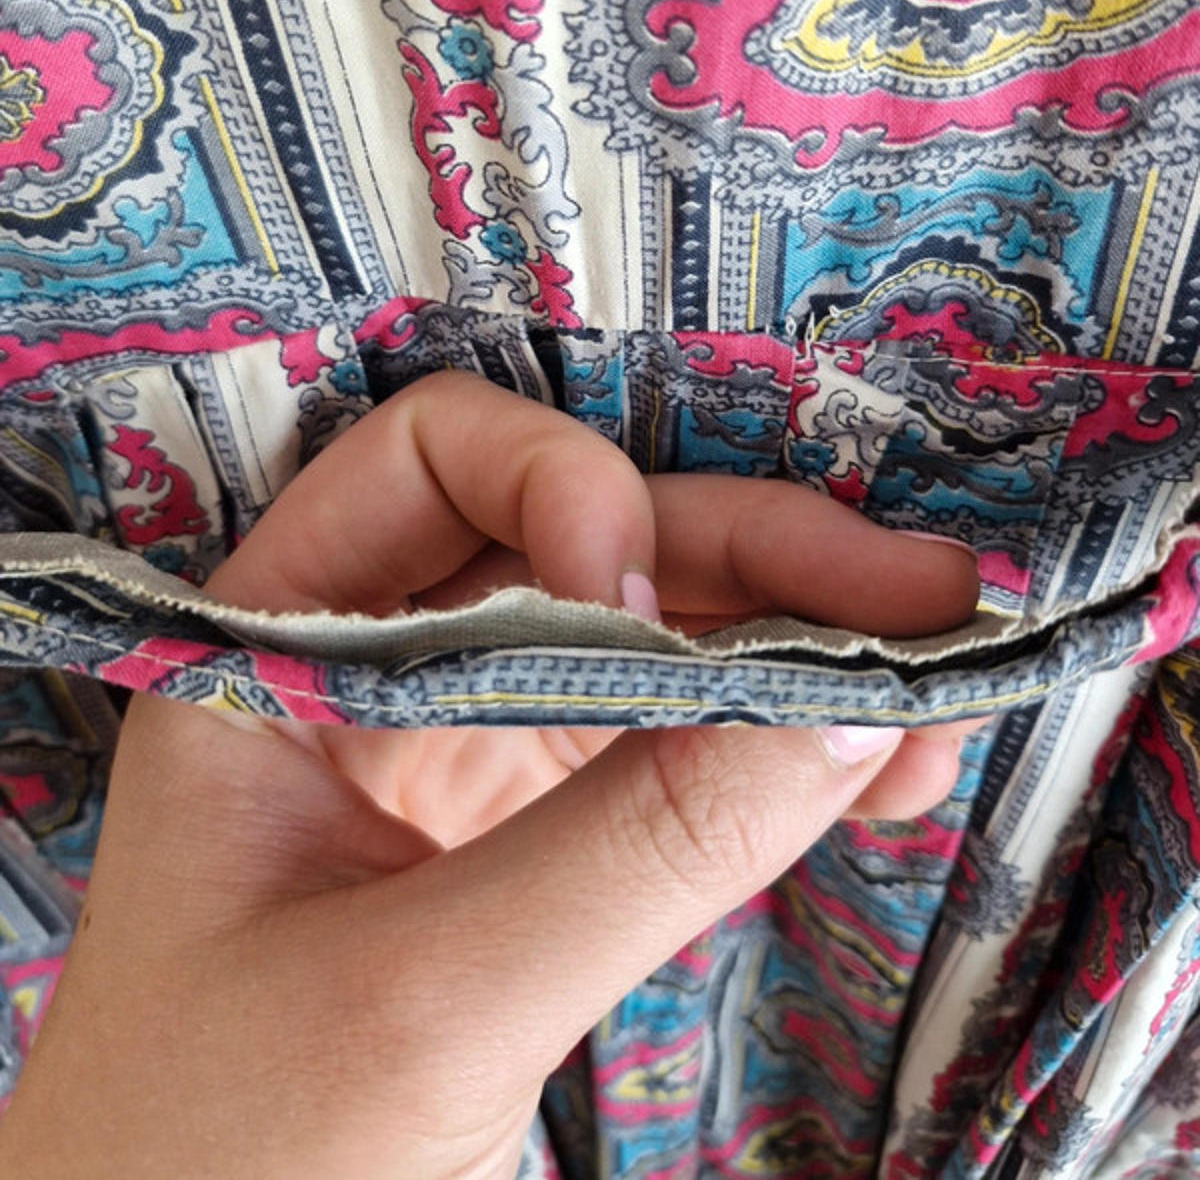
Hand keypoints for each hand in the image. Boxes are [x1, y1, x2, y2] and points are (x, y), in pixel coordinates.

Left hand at [0, 373, 981, 1178]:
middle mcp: (380, 675)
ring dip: (796, 648)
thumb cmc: (219, 1167)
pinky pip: (676, 757)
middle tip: (916, 598)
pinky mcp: (538, 843)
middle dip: (751, 558)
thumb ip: (632, 851)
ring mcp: (467, 757)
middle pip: (582, 539)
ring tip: (936, 682)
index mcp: (276, 653)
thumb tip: (843, 712)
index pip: (433, 466)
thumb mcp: (421, 1004)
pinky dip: (779, 753)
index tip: (645, 597)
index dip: (558, 487)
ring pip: (653, 641)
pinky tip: (878, 772)